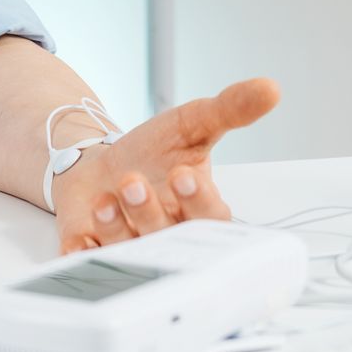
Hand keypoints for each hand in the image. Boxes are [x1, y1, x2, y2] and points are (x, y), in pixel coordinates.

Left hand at [51, 78, 278, 253]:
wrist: (101, 164)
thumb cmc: (155, 150)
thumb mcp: (192, 123)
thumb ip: (230, 109)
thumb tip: (270, 87)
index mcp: (200, 210)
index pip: (211, 218)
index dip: (198, 201)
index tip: (184, 174)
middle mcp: (170, 235)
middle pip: (169, 240)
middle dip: (151, 214)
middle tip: (133, 183)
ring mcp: (133, 249)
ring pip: (129, 250)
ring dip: (116, 226)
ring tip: (106, 196)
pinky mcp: (96, 254)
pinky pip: (91, 264)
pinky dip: (86, 253)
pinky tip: (81, 238)